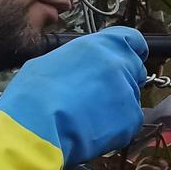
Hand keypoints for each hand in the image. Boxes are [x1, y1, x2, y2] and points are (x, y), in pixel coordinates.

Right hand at [0, 26, 148, 164]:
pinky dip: (116, 126)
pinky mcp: (132, 118)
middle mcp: (120, 64)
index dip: (129, 52)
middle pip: (134, 69)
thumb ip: (79, 60)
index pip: (132, 40)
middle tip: (99, 94)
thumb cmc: (35, 94)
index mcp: (101, 45)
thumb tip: (81, 67)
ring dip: (117, 105)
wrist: (38, 126)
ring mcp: (129, 91)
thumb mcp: (51, 61)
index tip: (124, 60)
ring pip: (131, 97)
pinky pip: (129, 121)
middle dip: (122, 80)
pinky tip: (93, 129)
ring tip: (89, 115)